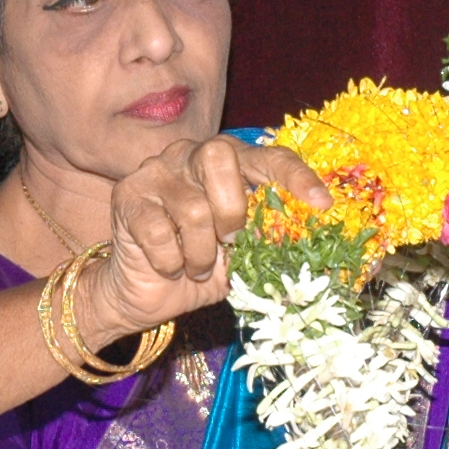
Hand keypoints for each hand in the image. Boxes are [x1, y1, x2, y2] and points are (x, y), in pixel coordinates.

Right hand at [78, 137, 330, 341]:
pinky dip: (170, 261)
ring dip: (200, 254)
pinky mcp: (127, 196)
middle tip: (230, 243)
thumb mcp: (243, 256)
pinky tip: (169, 266)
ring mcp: (155, 172)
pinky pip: (159, 232)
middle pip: (219, 158)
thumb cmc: (199, 266)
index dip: (295, 177)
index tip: (321, 205)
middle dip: (232, 210)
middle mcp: (189, 155)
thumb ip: (267, 239)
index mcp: (227, 162)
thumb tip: (311, 245)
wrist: (144, 293)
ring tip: (196, 266)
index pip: (267, 156)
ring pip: (192, 207)